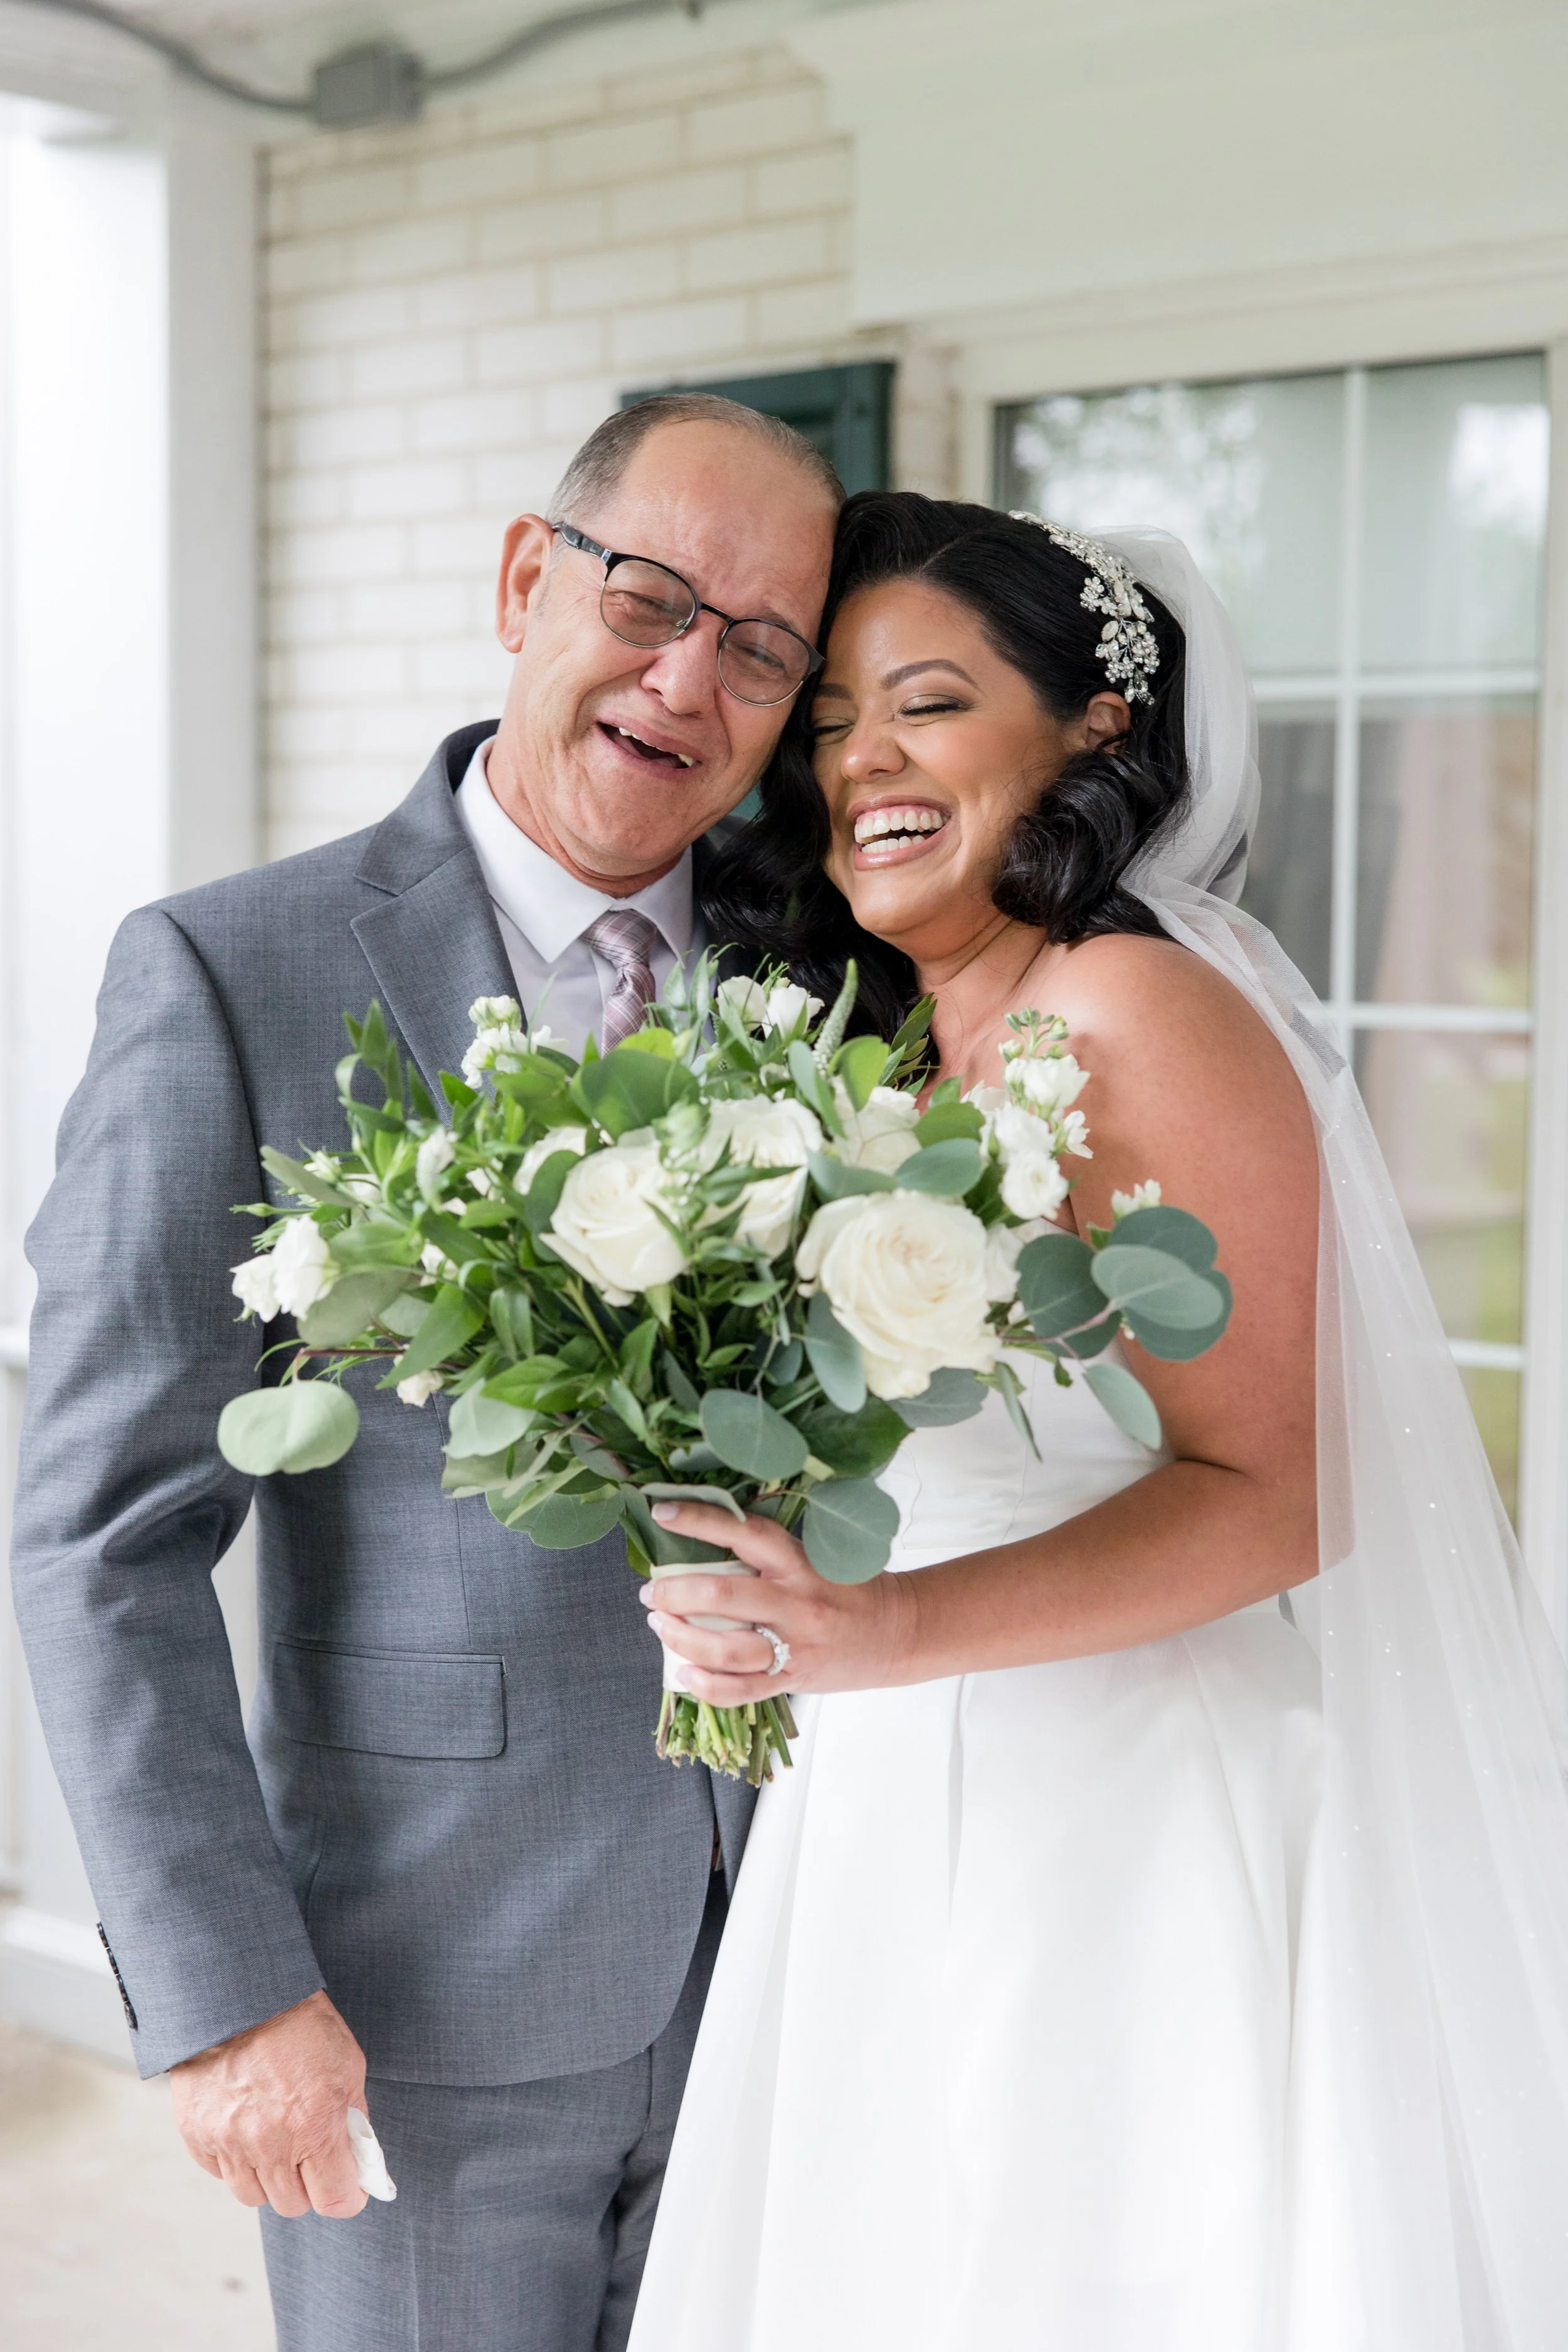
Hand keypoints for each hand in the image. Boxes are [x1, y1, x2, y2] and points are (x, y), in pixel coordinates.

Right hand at [170, 1988, 369, 2219]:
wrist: (241, 1994)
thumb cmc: (301, 2024)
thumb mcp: (347, 2065)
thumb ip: (352, 2119)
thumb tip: (358, 2158)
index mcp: (313, 2126)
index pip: (334, 2200)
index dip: (346, 2196)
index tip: (348, 2187)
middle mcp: (269, 2144)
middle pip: (292, 2204)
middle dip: (308, 2185)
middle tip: (310, 2156)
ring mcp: (229, 2142)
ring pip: (253, 2195)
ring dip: (269, 2178)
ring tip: (276, 2141)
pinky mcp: (197, 2136)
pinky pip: (220, 2172)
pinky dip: (235, 2161)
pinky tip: (246, 2129)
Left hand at [641, 1501, 913, 1704]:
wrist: (898, 1632)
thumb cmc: (850, 1589)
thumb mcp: (817, 1557)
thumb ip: (770, 1553)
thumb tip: (707, 1542)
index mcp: (801, 1562)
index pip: (744, 1532)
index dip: (700, 1520)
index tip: (662, 1514)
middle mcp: (796, 1603)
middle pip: (723, 1595)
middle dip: (676, 1592)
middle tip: (651, 1592)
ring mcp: (795, 1646)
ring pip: (726, 1648)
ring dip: (682, 1637)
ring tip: (659, 1626)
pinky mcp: (793, 1680)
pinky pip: (741, 1690)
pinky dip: (706, 1685)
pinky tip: (684, 1673)